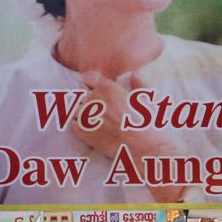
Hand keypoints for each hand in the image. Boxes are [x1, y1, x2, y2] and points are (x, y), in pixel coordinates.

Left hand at [67, 72, 185, 203]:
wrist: (144, 148)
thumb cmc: (148, 123)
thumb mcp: (148, 99)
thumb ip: (138, 84)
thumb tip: (135, 74)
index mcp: (108, 88)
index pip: (88, 78)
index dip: (92, 84)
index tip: (96, 90)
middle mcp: (94, 99)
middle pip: (83, 96)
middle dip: (90, 102)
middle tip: (103, 113)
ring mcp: (86, 116)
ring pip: (77, 110)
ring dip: (84, 115)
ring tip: (98, 123)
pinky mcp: (83, 132)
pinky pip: (73, 124)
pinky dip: (79, 127)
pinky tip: (93, 131)